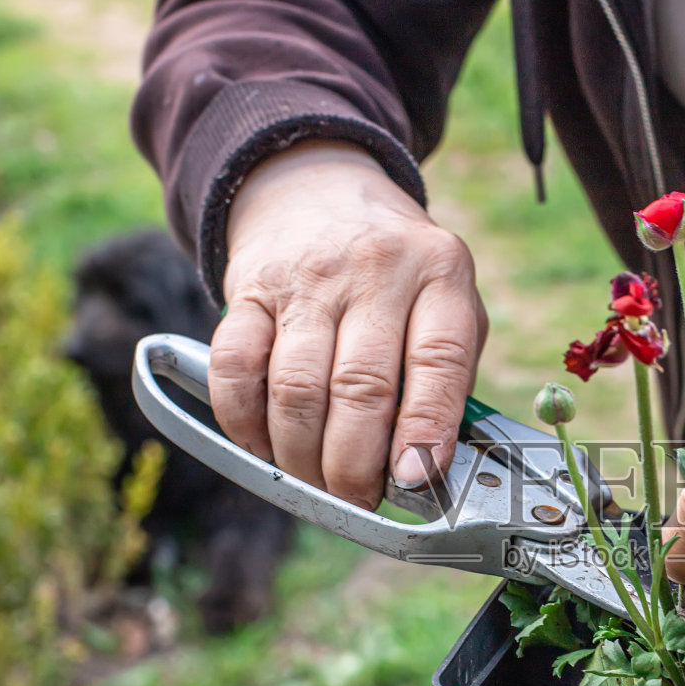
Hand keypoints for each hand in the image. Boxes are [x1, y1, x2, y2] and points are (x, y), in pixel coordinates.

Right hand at [213, 140, 487, 509]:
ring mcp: (307, 278)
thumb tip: (428, 469)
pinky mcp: (248, 288)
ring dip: (302, 456)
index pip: (438, 359)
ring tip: (315, 483)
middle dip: (355, 465)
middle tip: (357, 498)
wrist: (320, 186)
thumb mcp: (447, 300)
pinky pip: (235, 369)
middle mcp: (375, 270)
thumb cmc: (398, 271)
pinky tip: (265, 446)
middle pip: (360, 388)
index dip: (425, 429)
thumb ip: (449, 374)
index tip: (414, 480)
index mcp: (440, 273)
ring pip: (296, 389)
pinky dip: (244, 423)